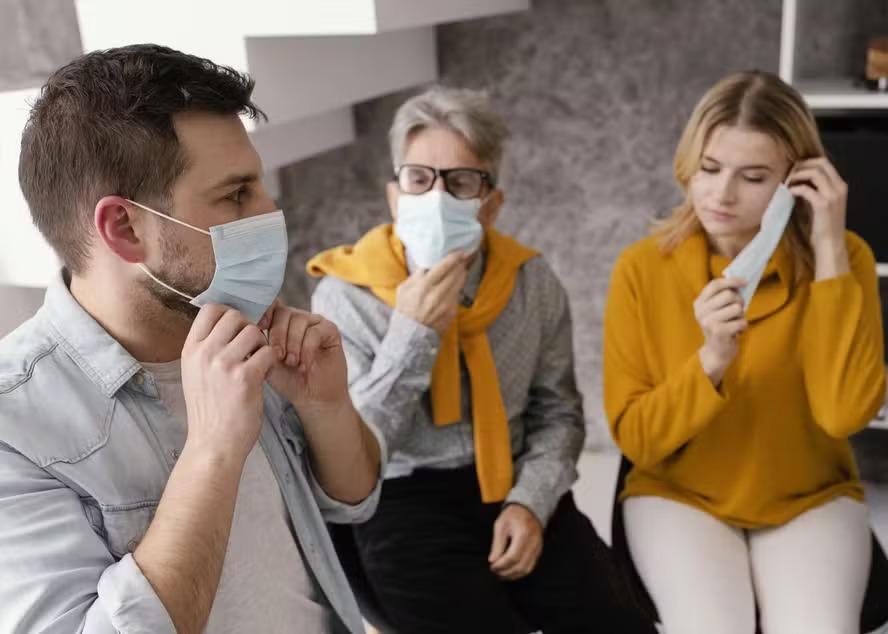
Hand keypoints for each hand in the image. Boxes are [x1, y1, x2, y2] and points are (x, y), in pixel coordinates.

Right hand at [181, 304, 279, 463]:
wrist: (214, 445)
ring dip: (261, 344)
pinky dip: (271, 361)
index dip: (230, 313)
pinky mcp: (245, 377)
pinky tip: (264, 375)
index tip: (238, 329)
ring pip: (254, 332)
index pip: (210, 309)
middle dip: (248, 327)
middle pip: (234, 316)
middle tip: (252, 347)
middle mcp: (204, 354)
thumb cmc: (210, 411)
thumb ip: (207, 349)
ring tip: (258, 363)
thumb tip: (227, 321)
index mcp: (190, 350)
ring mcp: (224, 364)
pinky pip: (268, 352)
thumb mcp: (196, 374)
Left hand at [259, 301, 351, 416]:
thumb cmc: (286, 380)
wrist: (311, 397)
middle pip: (283, 312)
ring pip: (299, 321)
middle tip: (278, 356)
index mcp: (279, 322)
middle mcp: (297, 318)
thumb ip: (255, 343)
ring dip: (292, 344)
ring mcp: (315, 322)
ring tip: (291, 363)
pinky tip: (303, 365)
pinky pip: (315, 332)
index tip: (260, 328)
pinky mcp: (330, 330)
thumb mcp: (264, 360)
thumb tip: (243, 331)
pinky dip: (306, 350)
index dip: (263, 313)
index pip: (270, 305)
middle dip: (278, 335)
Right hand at [396, 252, 468, 333]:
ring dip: (461, 274)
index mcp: (424, 286)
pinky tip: (454, 285)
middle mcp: (437, 294)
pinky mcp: (452, 312)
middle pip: (456, 273)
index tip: (459, 252)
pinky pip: (457, 295)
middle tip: (462, 258)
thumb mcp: (404, 289)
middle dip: (460, 264)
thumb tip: (428, 265)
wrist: (411, 333)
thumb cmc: (405, 309)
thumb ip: (416, 276)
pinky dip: (456, 288)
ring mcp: (446, 304)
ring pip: (459, 283)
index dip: (454, 258)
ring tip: (460, 269)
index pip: (444, 267)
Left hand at [488, 504, 542, 580]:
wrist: (528, 510)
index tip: (492, 566)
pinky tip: (509, 571)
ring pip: (526, 570)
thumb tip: (493, 561)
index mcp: (523, 534)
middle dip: (506, 572)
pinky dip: (519, 572)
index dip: (501, 565)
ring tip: (500, 574)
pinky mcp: (538, 552)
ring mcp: (537, 549)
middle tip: (495, 572)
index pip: (513, 557)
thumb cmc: (512, 516)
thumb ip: (497, 544)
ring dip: (512, 575)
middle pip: (520, 566)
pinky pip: (530, 567)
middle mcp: (533, 544)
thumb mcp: (500, 526)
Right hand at [694, 278, 747, 385]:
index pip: (714, 285)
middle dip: (739, 302)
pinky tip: (737, 332)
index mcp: (699, 303)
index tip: (744, 282)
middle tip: (737, 312)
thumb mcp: (716, 310)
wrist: (716, 353)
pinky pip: (742, 321)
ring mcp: (709, 321)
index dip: (731, 281)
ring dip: (741, 316)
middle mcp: (701, 311)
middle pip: (729, 295)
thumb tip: (740, 282)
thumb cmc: (721, 327)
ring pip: (737, 308)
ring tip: (735, 323)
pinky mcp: (719, 332)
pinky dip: (744, 327)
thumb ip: (722, 297)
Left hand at [787, 158, 847, 249]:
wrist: (830, 245)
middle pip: (820, 163)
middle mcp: (839, 187)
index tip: (792, 170)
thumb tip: (795, 179)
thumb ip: (814, 190)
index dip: (806, 162)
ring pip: (814, 172)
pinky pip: (806, 189)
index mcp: (840, 186)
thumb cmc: (822, 226)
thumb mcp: (820, 203)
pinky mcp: (823, 205)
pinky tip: (788, 193)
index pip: (824, 162)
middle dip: (801, 166)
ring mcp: (833, 195)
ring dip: (797, 175)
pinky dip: (795, 188)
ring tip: (786, 184)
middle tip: (787, 175)